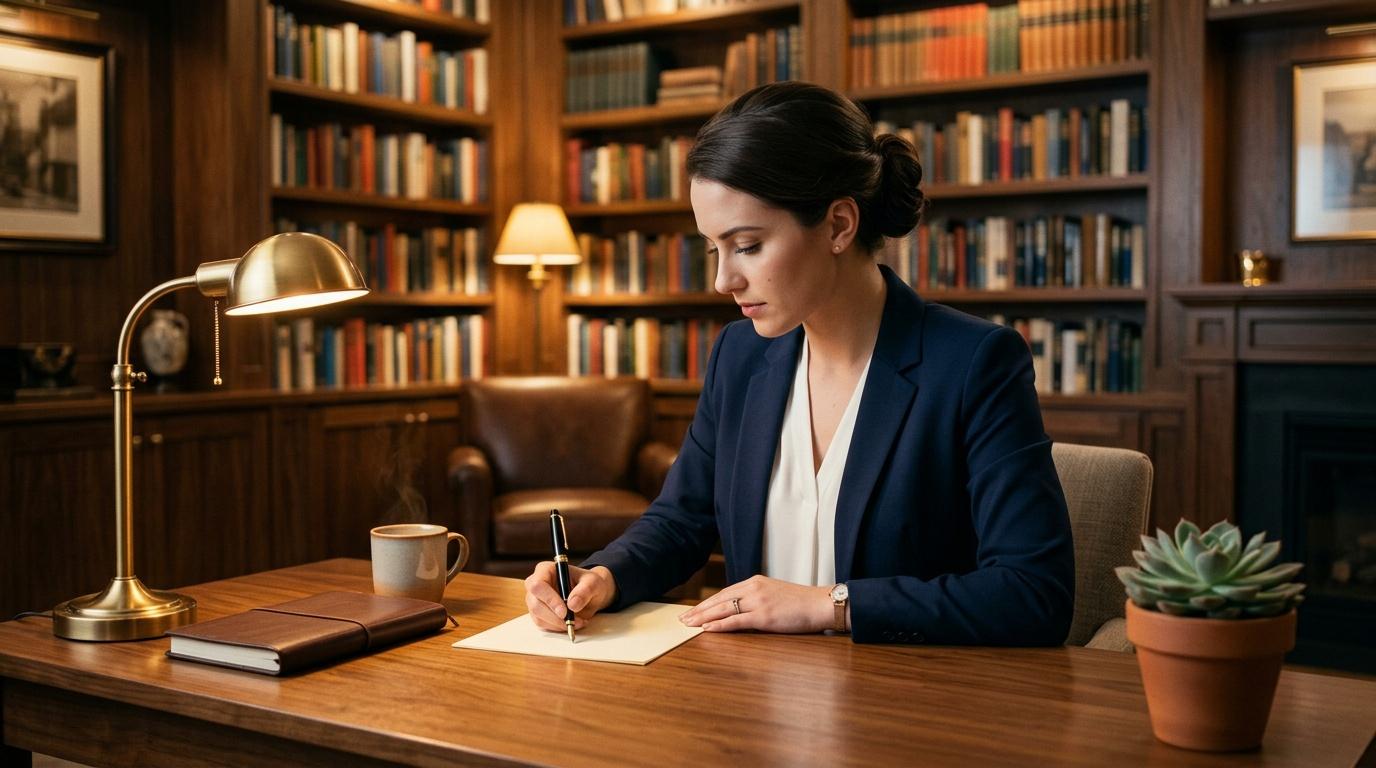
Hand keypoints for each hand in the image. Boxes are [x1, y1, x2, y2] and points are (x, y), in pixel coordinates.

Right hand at [523, 562, 616, 632]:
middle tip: (572, 622)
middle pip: (535, 604)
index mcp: (545, 570)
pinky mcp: (538, 614)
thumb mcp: (593, 583)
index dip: (549, 599)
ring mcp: (535, 600)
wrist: (590, 594)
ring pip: (538, 617)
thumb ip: (585, 591)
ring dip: (559, 624)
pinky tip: (572, 623)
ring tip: (578, 621)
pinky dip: (558, 628)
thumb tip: (572, 604)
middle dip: (554, 616)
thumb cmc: (589, 584)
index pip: (538, 585)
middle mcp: (536, 584)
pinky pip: (543, 625)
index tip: (564, 612)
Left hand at [679, 575, 833, 633]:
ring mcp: (758, 602)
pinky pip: (736, 621)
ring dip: (703, 617)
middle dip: (699, 610)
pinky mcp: (764, 616)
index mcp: (755, 582)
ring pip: (724, 609)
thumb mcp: (774, 594)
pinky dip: (720, 625)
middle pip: (719, 599)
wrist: (820, 604)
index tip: (693, 610)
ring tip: (689, 625)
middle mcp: (753, 588)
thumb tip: (740, 609)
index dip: (706, 603)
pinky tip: (708, 629)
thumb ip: (757, 598)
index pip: (724, 592)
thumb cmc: (801, 603)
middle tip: (682, 619)